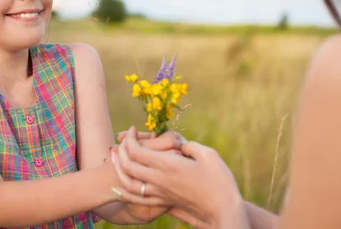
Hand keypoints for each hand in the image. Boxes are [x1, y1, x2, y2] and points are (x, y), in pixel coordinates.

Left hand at [112, 126, 247, 225]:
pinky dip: (124, 191)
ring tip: (117, 159)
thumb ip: (189, 146)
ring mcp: (160, 193)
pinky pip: (137, 199)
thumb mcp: (208, 154)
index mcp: (168, 165)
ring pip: (129, 183)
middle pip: (128, 165)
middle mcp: (159, 180)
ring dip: (119, 169)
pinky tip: (120, 187)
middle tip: (124, 139)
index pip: (137, 151)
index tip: (133, 129)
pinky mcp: (164, 202)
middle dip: (122, 150)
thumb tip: (179, 144)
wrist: (224, 211)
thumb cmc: (220, 181)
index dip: (131, 138)